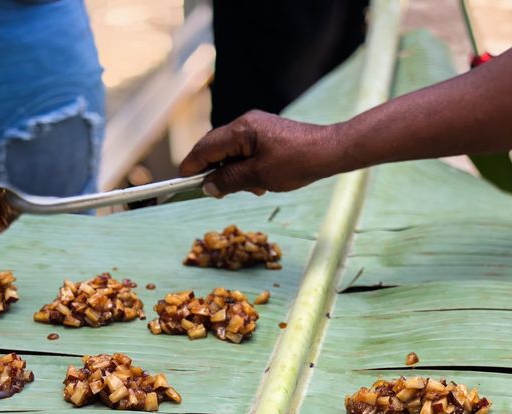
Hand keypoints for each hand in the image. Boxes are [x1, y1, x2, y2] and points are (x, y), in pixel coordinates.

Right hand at [179, 110, 340, 196]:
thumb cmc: (297, 162)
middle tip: (217, 192)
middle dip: (214, 171)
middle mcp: (245, 124)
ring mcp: (256, 127)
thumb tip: (207, 186)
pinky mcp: (266, 134)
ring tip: (251, 188)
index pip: (205, 148)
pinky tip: (260, 182)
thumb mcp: (258, 177)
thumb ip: (228, 180)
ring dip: (233, 172)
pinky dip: (246, 168)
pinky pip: (245, 151)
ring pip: (230, 152)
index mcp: (241, 130)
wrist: (329, 151)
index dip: (191, 166)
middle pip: (215, 148)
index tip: (182, 182)